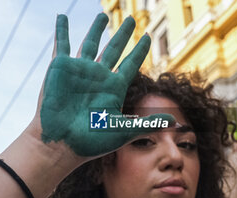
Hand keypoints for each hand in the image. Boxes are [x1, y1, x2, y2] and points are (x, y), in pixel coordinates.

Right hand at [35, 13, 173, 156]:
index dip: (139, 50)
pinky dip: (61, 30)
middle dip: (123, 35)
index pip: (130, 63)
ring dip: (96, 29)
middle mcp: (98, 76)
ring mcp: (79, 71)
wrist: (61, 144)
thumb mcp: (123, 131)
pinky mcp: (60, 68)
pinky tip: (62, 17)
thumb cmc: (91, 142)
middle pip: (114, 49)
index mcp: (113, 88)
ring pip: (90, 43)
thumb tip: (176, 121)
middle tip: (132, 20)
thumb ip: (148, 123)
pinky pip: (61, 43)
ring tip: (104, 15)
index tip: (147, 37)